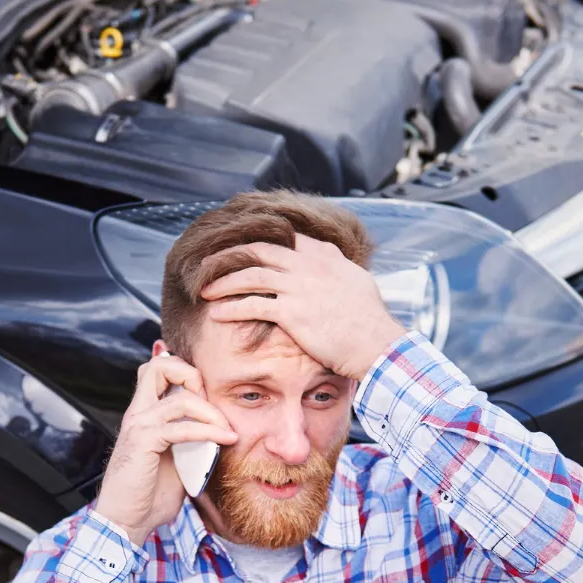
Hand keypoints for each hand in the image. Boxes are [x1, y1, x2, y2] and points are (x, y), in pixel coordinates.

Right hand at [92, 353, 236, 543]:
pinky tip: (225, 440)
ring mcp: (138, 426)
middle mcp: (138, 414)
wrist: (127, 521)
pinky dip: (208, 431)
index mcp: (144, 414)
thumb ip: (190, 440)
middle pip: (158, 365)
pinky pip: (181, 427)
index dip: (186, 375)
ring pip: (179, 397)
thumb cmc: (149, 495)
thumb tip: (220, 431)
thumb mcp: (177, 460)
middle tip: (212, 402)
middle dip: (191, 375)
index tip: (209, 400)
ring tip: (227, 430)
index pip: (158, 370)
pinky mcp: (143, 442)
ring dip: (211, 412)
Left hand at [199, 234, 407, 379]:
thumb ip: (336, 265)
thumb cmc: (369, 320)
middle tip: (211, 265)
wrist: (377, 345)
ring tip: (205, 290)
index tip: (237, 250)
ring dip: (223, 282)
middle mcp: (309, 264)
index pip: (283, 237)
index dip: (256, 241)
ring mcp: (299, 286)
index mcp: (324, 254)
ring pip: (250, 275)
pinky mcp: (292, 312)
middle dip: (230, 257)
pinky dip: (230, 308)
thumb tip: (329, 257)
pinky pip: (252, 305)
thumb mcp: (356, 280)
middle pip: (259, 251)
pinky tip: (217, 312)